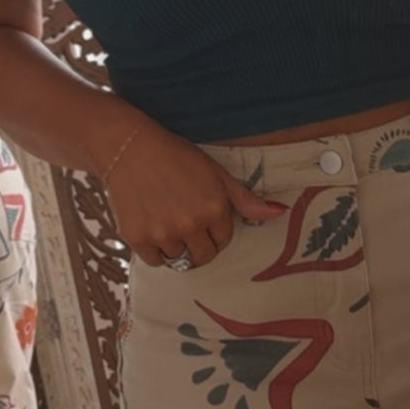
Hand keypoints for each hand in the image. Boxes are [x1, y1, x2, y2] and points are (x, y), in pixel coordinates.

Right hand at [102, 119, 286, 268]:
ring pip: (178, 259)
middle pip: (202, 256)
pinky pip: (154, 261)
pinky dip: (154, 250)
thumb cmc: (176, 157)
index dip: (213, 230)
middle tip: (184, 223)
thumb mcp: (215, 174)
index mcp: (214, 209)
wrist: (129, 147)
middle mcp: (190, 224)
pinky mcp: (138, 238)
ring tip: (166, 220)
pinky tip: (151, 226)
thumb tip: (280, 212)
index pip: (223, 240)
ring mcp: (163, 233)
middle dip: (198, 244)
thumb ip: (246, 199)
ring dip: (175, 246)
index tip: (200, 215)